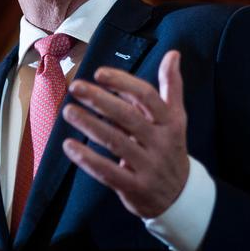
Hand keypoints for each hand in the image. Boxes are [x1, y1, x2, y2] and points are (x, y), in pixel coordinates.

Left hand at [61, 50, 189, 218]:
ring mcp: (148, 166)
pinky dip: (87, 159)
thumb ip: (171, 87)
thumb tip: (173, 54)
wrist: (181, 196)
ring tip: (68, 111)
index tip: (99, 73)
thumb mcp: (176, 119)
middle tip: (75, 86)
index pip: (147, 96)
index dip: (123, 83)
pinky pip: (108, 172)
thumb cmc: (170, 148)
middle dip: (100, 99)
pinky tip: (69, 145)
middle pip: (128, 117)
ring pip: (116, 142)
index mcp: (170, 122)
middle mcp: (161, 142)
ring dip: (89, 125)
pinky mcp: (135, 188)